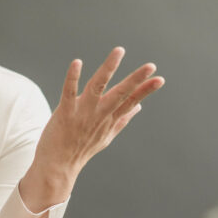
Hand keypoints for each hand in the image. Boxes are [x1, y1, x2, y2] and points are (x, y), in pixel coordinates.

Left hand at [19, 47, 163, 211]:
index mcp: (109, 119)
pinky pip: (69, 92)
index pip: (131, 101)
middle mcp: (99, 115)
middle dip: (136, 80)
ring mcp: (82, 113)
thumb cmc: (81, 149)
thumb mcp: (106, 135)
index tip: (160, 78)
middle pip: (121, 94)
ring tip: (119, 51)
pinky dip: (73, 77)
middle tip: (151, 66)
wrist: (58, 167)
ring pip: (98, 86)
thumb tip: (138, 107)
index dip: (145, 90)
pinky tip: (77, 62)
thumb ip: (122, 119)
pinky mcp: (65, 112)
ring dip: (109, 68)